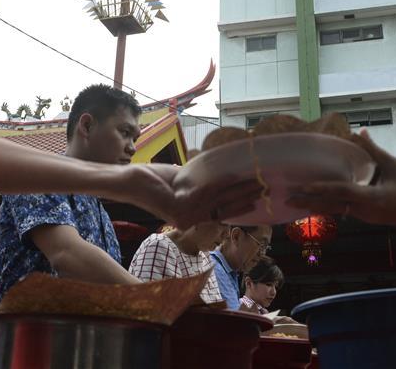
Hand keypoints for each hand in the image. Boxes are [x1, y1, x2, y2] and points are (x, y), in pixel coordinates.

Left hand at [121, 163, 261, 228]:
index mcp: (191, 217)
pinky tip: (232, 175)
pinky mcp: (178, 208)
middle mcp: (189, 220)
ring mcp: (184, 217)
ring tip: (254, 180)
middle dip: (245, 198)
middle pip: (223, 208)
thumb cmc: (155, 179)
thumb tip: (222, 176)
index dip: (239, 206)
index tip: (256, 200)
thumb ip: (200, 185)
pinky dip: (219, 183)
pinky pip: (204, 194)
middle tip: (263, 188)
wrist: (132, 180)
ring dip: (238, 190)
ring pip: (217, 201)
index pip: (220, 213)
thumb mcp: (183, 182)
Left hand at [286, 130, 395, 226]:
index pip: (340, 192)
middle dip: (308, 202)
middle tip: (286, 199)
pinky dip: (329, 207)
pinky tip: (318, 204)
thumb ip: (374, 150)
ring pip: (336, 210)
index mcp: (372, 199)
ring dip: (316, 206)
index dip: (320, 188)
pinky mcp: (370, 217)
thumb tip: (359, 131)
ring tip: (295, 202)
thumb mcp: (395, 165)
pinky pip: (345, 212)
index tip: (301, 187)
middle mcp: (365, 211)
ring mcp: (367, 216)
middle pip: (332, 206)